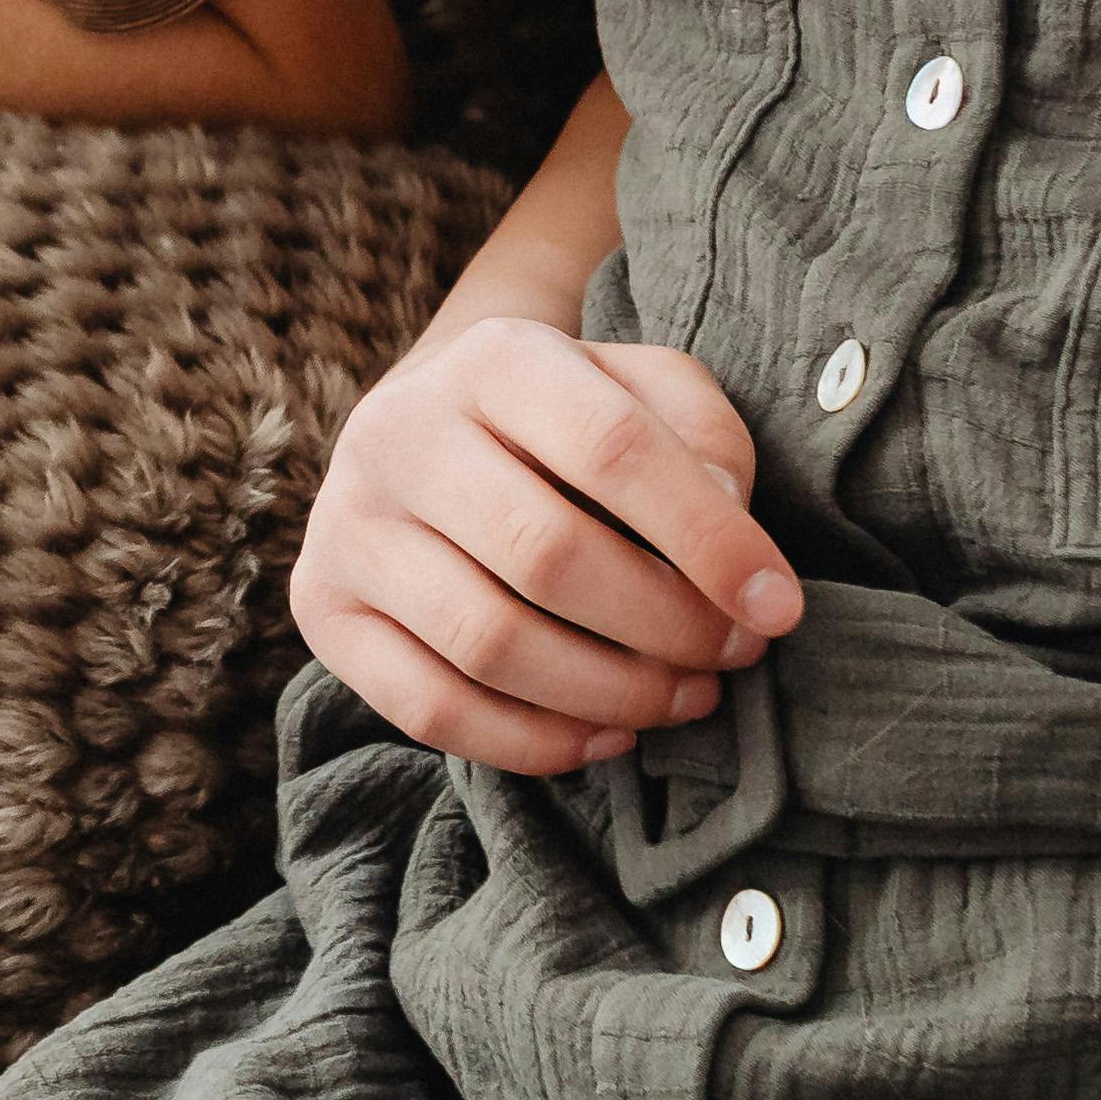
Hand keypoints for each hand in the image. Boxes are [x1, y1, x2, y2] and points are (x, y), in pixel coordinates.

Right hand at [286, 314, 802, 776]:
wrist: (431, 429)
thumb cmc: (566, 421)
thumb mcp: (643, 388)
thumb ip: (701, 434)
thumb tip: (726, 533)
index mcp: (493, 356)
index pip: (613, 447)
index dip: (708, 539)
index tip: (778, 607)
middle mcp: (400, 430)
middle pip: (548, 554)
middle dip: (665, 626)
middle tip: (731, 658)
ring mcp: (348, 521)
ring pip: (489, 641)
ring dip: (609, 693)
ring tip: (682, 698)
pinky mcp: (322, 606)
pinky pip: (428, 707)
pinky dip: (531, 743)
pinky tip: (603, 737)